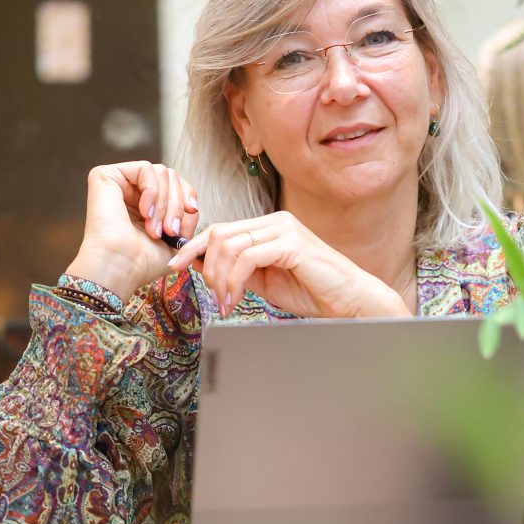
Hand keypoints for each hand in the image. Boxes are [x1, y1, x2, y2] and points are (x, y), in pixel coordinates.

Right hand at [66, 162, 200, 302]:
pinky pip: (144, 168)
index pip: (174, 184)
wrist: (120, 268)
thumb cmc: (142, 262)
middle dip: (176, 203)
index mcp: (145, 205)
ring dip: (165, 202)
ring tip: (154, 227)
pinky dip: (152, 190)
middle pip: (170, 177)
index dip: (187, 194)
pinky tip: (145, 212)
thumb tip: (192, 205)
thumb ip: (186, 218)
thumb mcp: (176, 240)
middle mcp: (131, 192)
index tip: (192, 210)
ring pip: (161, 172)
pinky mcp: (106, 176)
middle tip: (170, 230)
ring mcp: (119, 183)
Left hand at [167, 211, 410, 318]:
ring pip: (230, 245)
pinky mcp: (292, 244)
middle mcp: (277, 222)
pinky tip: (236, 299)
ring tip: (227, 302)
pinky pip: (248, 257)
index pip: (221, 229)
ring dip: (220, 278)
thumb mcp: (265, 281)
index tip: (174, 266)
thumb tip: (199, 264)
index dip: (194, 247)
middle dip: (206, 267)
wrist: (349, 301)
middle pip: (220, 234)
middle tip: (213, 295)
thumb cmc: (313, 292)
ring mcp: (285, 230)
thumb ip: (237, 270)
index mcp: (270, 227)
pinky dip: (234, 280)